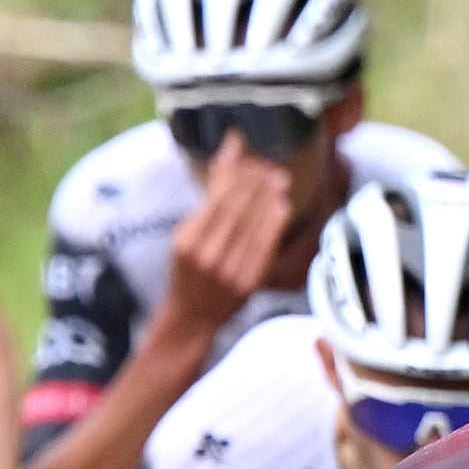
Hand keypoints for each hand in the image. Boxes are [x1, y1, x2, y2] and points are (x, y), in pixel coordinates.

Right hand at [162, 141, 297, 337]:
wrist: (191, 317)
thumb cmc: (187, 271)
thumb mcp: (187, 234)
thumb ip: (210, 198)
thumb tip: (228, 155)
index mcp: (187, 240)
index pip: (218, 196)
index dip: (235, 170)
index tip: (246, 151)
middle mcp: (208, 254)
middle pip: (238, 206)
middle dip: (255, 180)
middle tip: (267, 163)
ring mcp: (230, 269)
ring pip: (254, 222)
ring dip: (268, 196)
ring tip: (278, 177)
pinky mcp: (248, 281)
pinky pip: (266, 245)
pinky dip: (275, 221)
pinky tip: (282, 205)